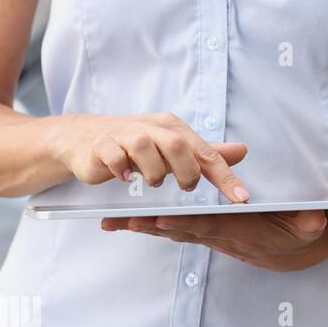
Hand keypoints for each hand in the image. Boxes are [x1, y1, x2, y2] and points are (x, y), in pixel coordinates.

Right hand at [51, 112, 249, 201]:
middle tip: (185, 188)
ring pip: (143, 147)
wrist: (86, 139)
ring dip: (152, 171)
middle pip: (176, 145)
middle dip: (185, 171)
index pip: (204, 151)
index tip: (240, 198)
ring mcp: (123, 135)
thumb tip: (241, 151)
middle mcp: (150, 128)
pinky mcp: (101, 145)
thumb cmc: (134, 145)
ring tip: (152, 182)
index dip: (224, 176)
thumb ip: (205, 153)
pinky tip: (125, 178)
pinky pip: (113, 155)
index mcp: (171, 128)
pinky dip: (121, 168)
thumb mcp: (173, 148)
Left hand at [109, 208, 327, 272]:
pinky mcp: (204, 234)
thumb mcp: (311, 225)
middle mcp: (221, 238)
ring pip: (171, 232)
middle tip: (120, 222)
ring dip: (141, 228)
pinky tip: (125, 221)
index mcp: (242, 232)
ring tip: (110, 222)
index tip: (162, 221)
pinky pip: (173, 230)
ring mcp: (210, 237)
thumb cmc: (302, 229)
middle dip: (150, 228)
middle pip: (180, 232)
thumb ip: (310, 222)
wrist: (294, 249)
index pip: (210, 227)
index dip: (186, 226)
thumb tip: (315, 220)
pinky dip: (150, 226)